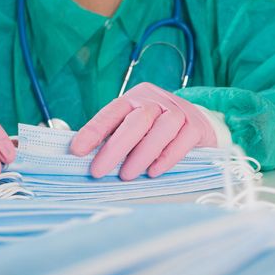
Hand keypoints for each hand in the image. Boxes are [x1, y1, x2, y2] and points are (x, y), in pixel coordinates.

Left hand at [70, 82, 216, 179]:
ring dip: (141, 154)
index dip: (93, 132)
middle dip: (115, 147)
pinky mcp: (196, 126)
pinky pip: (182, 141)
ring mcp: (178, 111)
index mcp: (133, 99)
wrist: (197, 122)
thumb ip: (112, 137)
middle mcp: (155, 101)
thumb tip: (83, 157)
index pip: (110, 113)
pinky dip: (167, 158)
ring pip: (161, 129)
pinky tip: (153, 171)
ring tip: (126, 175)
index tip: (76, 151)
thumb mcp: (131, 127)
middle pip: (136, 120)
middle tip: (98, 171)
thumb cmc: (155, 129)